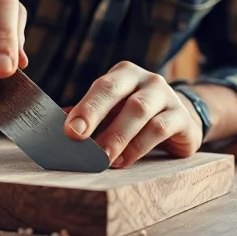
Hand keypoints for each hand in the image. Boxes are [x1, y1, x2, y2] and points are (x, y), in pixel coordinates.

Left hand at [63, 61, 203, 167]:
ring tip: (103, 158)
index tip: (69, 130)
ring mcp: (167, 96)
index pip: (103, 86)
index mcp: (125, 74)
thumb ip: (87, 116)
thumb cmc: (136, 116)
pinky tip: (124, 161)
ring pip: (140, 111)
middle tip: (78, 139)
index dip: (85, 107)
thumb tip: (54, 127)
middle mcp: (147, 79)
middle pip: (119, 93)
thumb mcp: (113, 111)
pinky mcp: (182, 118)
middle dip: (95, 115)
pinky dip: (139, 147)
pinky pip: (160, 129)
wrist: (181, 121)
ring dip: (118, 136)